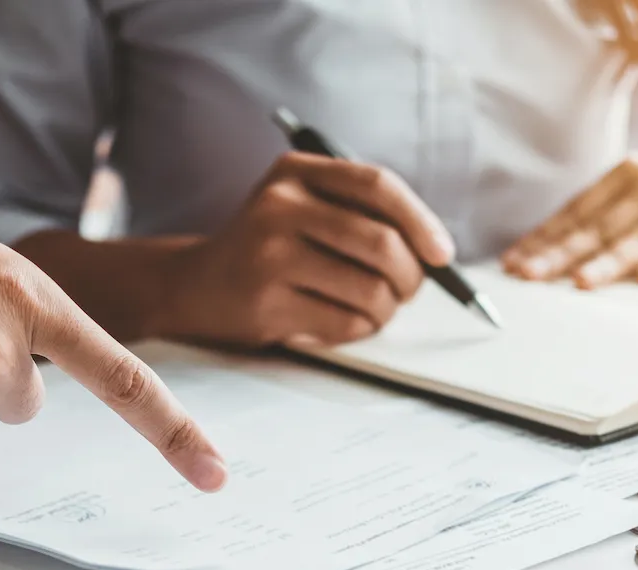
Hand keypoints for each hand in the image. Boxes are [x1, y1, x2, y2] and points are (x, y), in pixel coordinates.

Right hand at [159, 152, 453, 346]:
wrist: (194, 286)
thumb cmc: (269, 250)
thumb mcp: (303, 209)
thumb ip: (360, 214)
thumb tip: (435, 251)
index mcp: (296, 172)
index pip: (377, 185)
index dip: (420, 221)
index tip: (442, 254)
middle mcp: (280, 205)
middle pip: (381, 243)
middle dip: (410, 277)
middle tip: (408, 292)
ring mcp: (270, 254)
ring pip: (370, 289)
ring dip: (386, 310)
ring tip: (373, 310)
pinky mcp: (267, 302)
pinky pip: (345, 323)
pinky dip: (358, 330)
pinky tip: (340, 322)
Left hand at [502, 135, 637, 287]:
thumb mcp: (632, 190)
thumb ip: (591, 216)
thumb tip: (531, 251)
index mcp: (627, 174)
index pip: (578, 212)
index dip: (545, 238)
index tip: (514, 262)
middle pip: (602, 227)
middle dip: (562, 253)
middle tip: (531, 274)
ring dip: (608, 262)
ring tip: (580, 281)